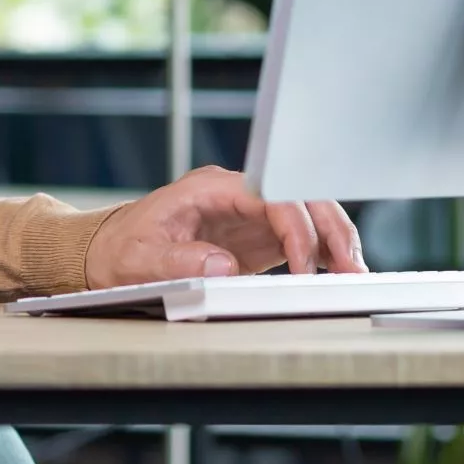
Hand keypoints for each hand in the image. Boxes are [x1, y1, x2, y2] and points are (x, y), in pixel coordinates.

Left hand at [84, 166, 363, 287]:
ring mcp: (249, 214)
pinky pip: (299, 238)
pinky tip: (339, 275)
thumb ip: (178, 261)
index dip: (294, 227)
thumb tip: (223, 266)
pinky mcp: (255, 237)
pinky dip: (323, 255)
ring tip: (355, 275)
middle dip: (330, 230)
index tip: (306, 264)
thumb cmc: (122, 250)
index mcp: (212, 188)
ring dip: (334, 240)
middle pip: (300, 197)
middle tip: (351, 270)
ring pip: (308, 214)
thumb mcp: (140, 260)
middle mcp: (237, 195)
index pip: (270, 195)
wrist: (109, 251)